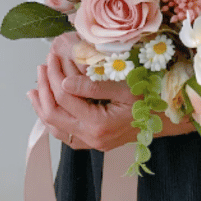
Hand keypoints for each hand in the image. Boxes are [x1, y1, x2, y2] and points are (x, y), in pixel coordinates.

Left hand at [27, 34, 193, 150]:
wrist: (166, 118)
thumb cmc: (150, 97)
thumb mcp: (125, 86)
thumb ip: (94, 85)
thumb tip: (65, 81)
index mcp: (99, 123)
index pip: (66, 97)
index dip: (55, 74)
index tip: (52, 57)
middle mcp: (92, 138)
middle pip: (54, 115)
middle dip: (44, 88)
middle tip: (42, 67)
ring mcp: (92, 143)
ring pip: (56, 128)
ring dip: (43, 106)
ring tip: (35, 88)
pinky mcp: (93, 142)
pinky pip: (65, 134)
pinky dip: (53, 119)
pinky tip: (48, 107)